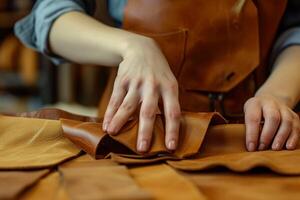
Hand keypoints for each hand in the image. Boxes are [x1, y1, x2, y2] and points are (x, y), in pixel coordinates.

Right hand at [102, 36, 180, 152]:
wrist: (142, 48)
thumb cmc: (159, 73)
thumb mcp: (170, 83)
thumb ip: (168, 104)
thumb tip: (168, 131)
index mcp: (169, 87)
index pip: (173, 112)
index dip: (172, 130)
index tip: (170, 147)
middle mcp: (153, 85)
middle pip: (149, 111)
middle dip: (145, 131)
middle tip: (142, 149)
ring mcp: (136, 82)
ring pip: (128, 105)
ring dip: (120, 121)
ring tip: (113, 134)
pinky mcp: (122, 80)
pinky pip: (115, 99)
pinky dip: (110, 113)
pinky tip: (106, 125)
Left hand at [244, 94, 299, 150]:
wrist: (270, 99)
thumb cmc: (255, 111)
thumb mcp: (247, 114)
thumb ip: (249, 127)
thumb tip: (251, 146)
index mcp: (255, 104)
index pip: (253, 118)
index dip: (252, 134)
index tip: (251, 147)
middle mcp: (271, 104)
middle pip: (273, 118)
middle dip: (267, 135)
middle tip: (262, 148)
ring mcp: (284, 109)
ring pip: (286, 122)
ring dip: (281, 137)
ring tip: (275, 148)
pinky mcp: (293, 116)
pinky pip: (296, 127)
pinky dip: (293, 138)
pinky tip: (288, 147)